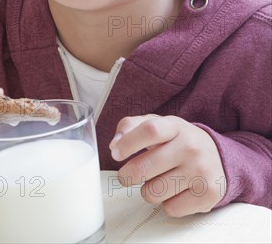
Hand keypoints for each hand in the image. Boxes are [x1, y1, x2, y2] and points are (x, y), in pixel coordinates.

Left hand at [109, 114, 225, 216]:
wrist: (218, 156)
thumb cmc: (177, 140)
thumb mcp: (156, 124)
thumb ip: (130, 127)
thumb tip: (114, 146)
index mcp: (175, 126)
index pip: (150, 130)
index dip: (128, 143)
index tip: (115, 153)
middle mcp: (190, 147)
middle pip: (144, 168)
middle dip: (127, 176)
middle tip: (126, 176)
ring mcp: (201, 171)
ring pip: (154, 192)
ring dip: (148, 190)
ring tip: (158, 180)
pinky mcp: (208, 194)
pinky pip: (171, 208)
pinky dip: (167, 203)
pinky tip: (175, 191)